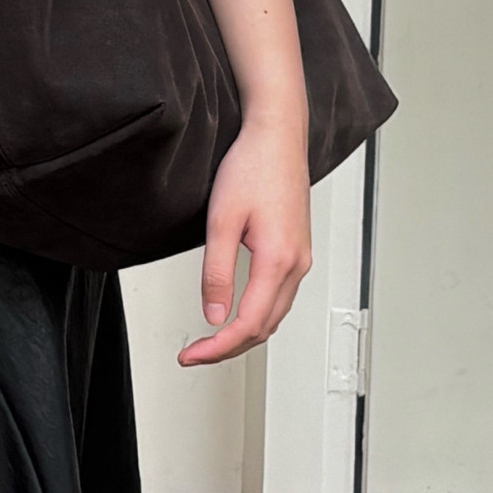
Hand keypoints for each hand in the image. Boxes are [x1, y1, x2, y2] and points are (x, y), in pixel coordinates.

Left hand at [177, 117, 311, 365]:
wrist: (276, 137)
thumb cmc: (253, 167)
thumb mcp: (221, 221)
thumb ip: (217, 273)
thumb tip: (213, 315)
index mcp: (278, 260)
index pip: (249, 324)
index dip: (218, 348)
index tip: (192, 355)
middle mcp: (296, 264)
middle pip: (265, 328)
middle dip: (228, 349)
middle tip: (194, 354)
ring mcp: (300, 258)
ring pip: (274, 316)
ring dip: (243, 335)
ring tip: (210, 342)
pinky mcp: (296, 251)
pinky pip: (279, 298)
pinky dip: (257, 317)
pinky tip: (237, 317)